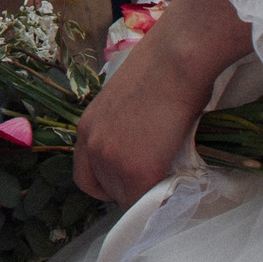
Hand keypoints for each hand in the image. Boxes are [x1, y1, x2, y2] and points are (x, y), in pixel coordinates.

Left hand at [73, 19, 208, 203]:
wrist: (176, 59)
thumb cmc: (162, 66)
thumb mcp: (127, 100)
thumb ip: (123, 127)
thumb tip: (141, 142)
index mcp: (87, 126)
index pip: (85, 175)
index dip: (107, 181)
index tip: (129, 177)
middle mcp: (92, 145)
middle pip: (103, 190)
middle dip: (127, 188)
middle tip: (153, 176)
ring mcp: (112, 160)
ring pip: (127, 198)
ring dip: (146, 193)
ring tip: (168, 174)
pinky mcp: (136, 172)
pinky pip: (147, 202)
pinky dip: (161, 198)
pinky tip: (176, 181)